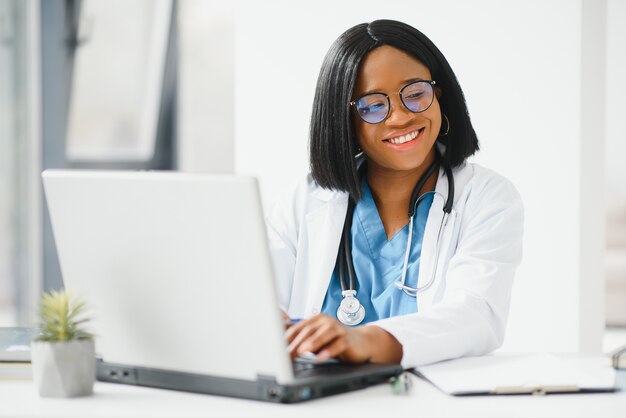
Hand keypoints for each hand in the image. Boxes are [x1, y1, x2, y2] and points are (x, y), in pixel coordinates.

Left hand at [285, 314, 401, 363]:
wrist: (362, 343)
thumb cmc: (337, 341)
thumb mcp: (318, 340)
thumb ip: (305, 341)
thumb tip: (285, 349)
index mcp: (317, 320)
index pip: (298, 327)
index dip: (287, 338)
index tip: (278, 348)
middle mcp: (327, 321)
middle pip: (309, 330)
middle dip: (296, 343)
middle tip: (287, 353)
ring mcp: (338, 329)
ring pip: (323, 334)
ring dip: (312, 343)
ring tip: (302, 351)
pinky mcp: (347, 339)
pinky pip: (337, 345)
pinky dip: (328, 351)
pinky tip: (321, 357)